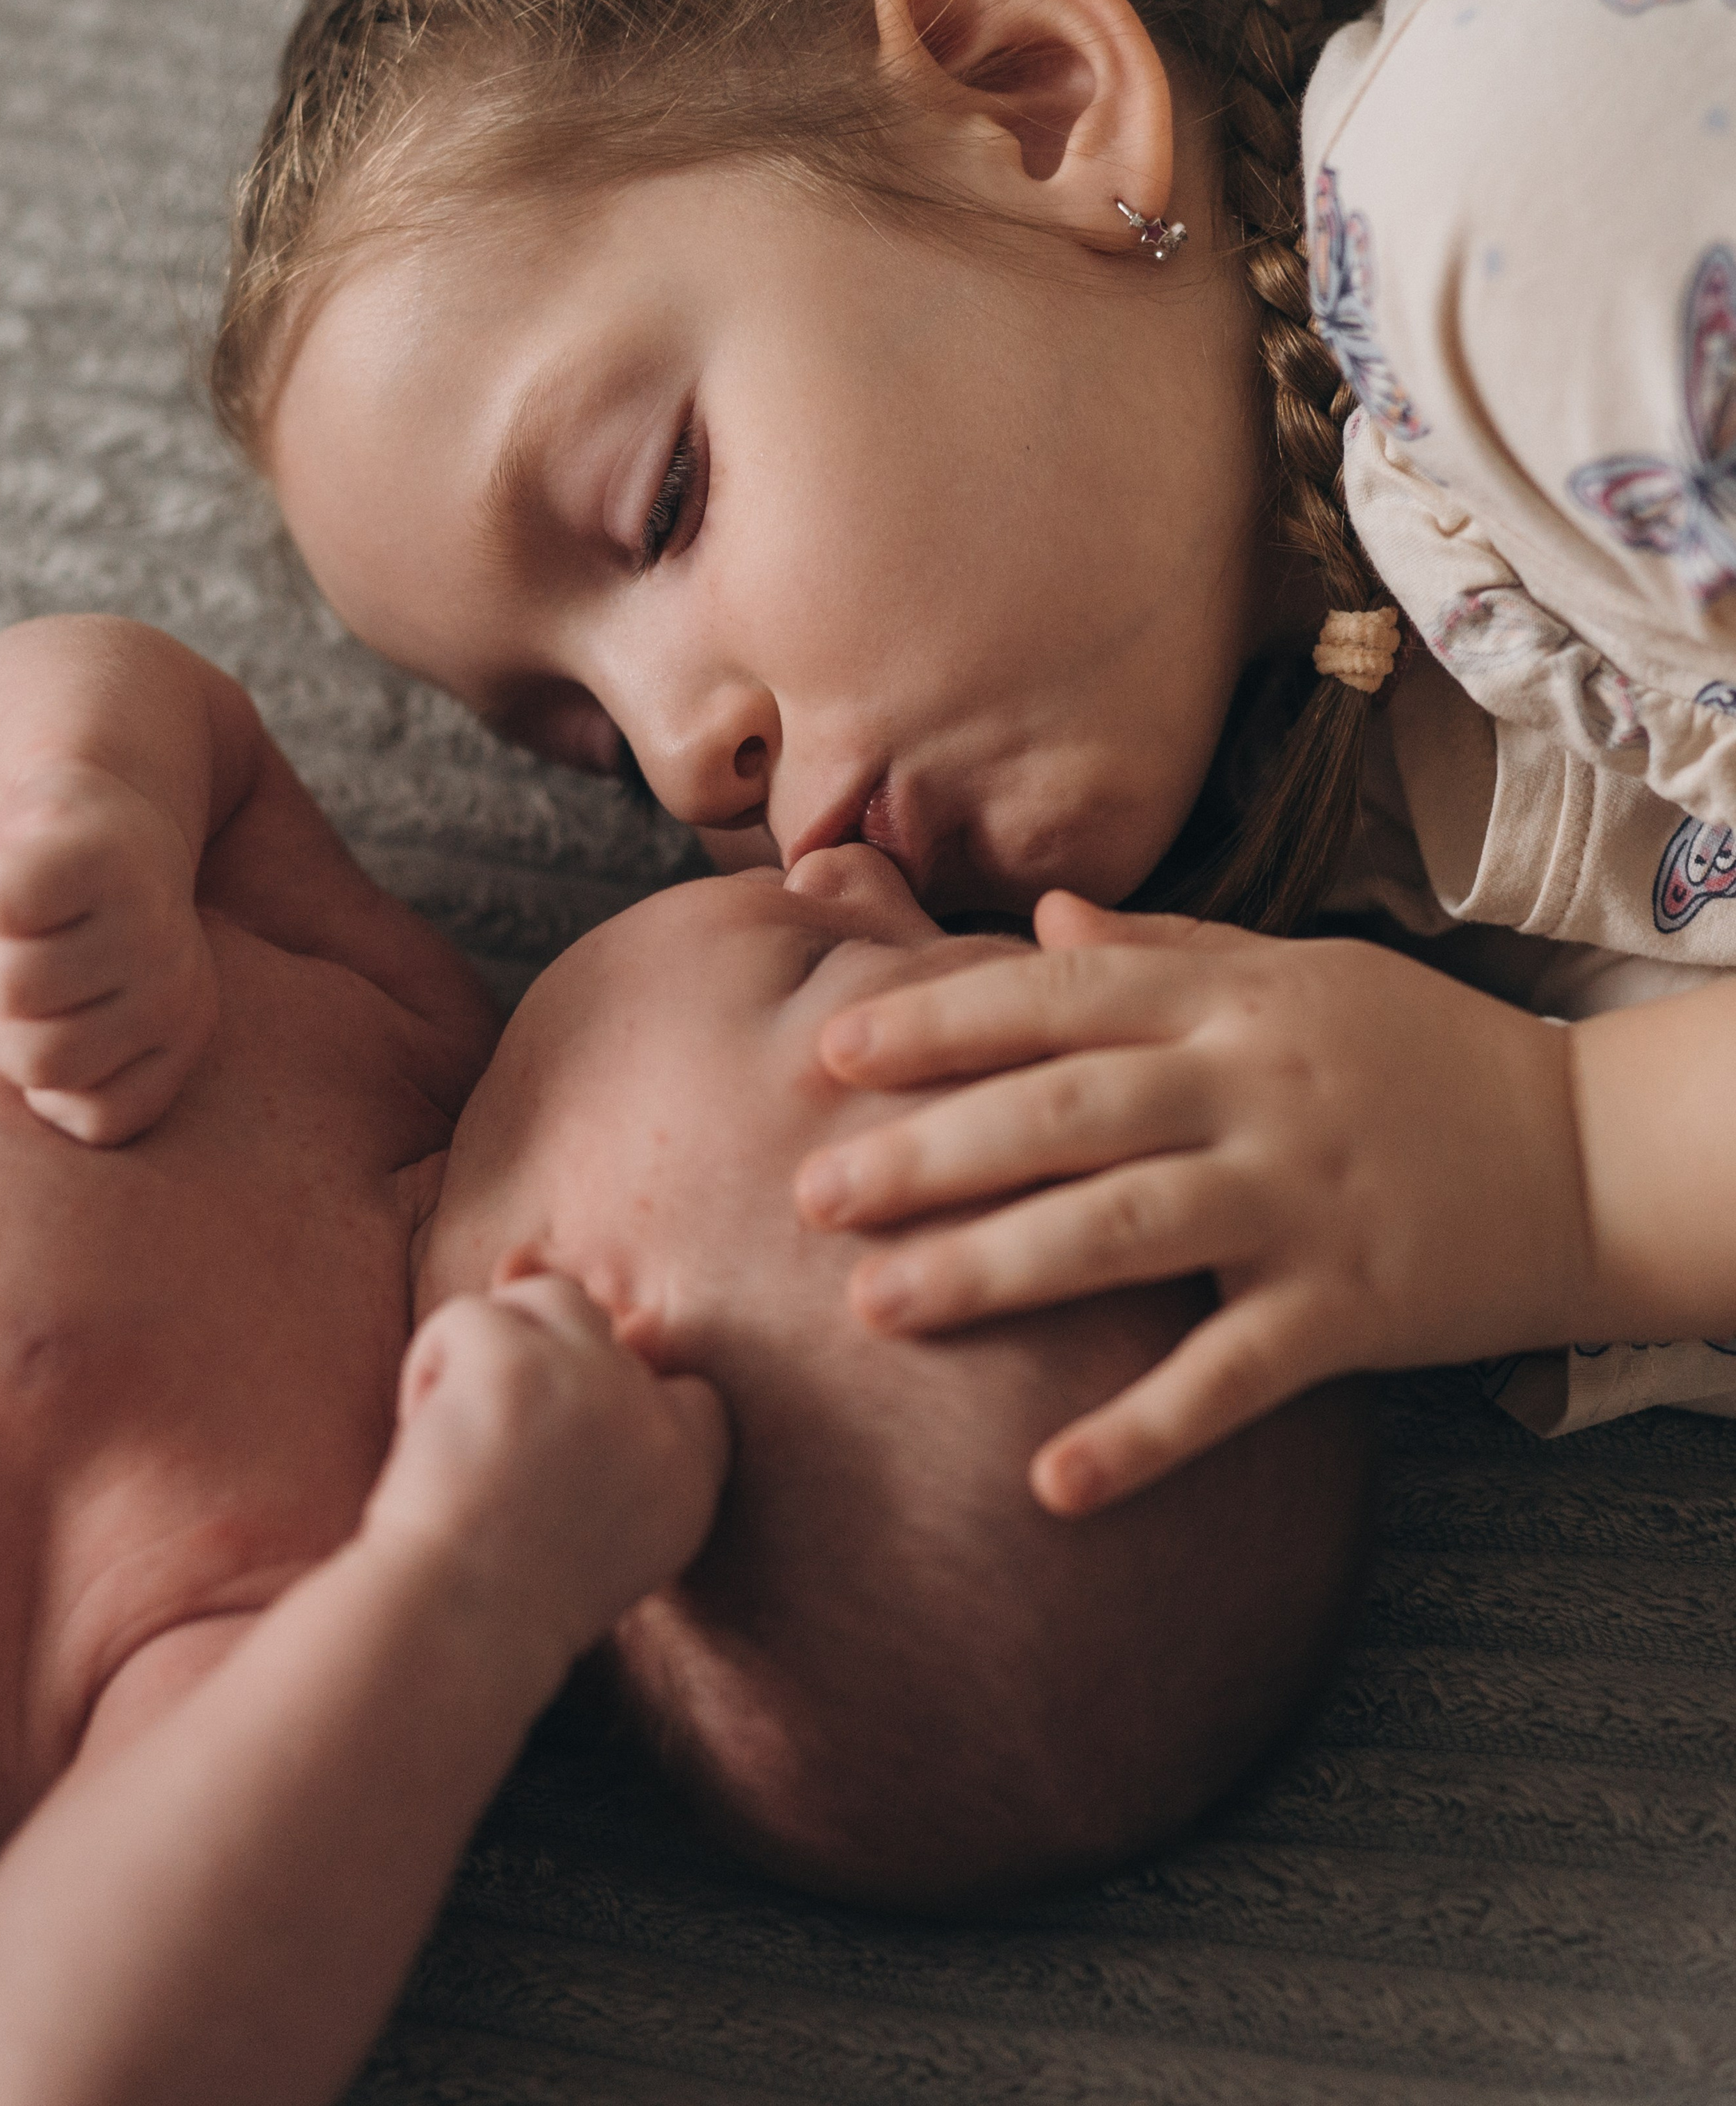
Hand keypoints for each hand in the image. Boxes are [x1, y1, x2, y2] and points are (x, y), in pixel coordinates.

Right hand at [0, 762, 217, 1143]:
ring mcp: (140, 911)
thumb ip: (97, 1083)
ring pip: (14, 991)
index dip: (48, 1082)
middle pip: (39, 1058)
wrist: (119, 787)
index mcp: (185, 1028)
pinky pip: (5, 905)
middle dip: (2, 1018)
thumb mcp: (121, 1016)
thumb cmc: (105, 921)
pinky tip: (19, 879)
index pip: (94, 1119)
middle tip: (31, 964)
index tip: (64, 1018)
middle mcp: (176, 976)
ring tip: (30, 924)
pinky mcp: (92, 844)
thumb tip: (80, 1171)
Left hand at [368, 1273, 728, 1682]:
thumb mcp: (607, 1538)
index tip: (560, 1439)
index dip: (622, 1397)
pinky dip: (431, 1362)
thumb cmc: (504, 1598)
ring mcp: (592, 1383)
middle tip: (491, 1442)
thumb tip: (623, 1340)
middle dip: (541, 1369)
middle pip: (604, 1334)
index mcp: (687, 1481)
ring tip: (455, 1420)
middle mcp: (656, 1425)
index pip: (690, 1395)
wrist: (449, 1628)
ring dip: (495, 1342)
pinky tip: (418, 1430)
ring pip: (547, 1298)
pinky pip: (468, 1315)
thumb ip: (627, 1456)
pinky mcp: (517, 1360)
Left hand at [797, 895, 1589, 1512]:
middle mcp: (1252, 1088)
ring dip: (992, 1268)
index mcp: (1232, 1001)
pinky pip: (1230, 1376)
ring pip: (1123, 1229)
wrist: (1590, 1150)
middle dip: (929, 1150)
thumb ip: (1166, 955)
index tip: (829, 1051)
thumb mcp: (1300, 972)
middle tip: (811, 1193)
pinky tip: (1051, 1483)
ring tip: (875, 1307)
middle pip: (1066, 1109)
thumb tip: (1046, 918)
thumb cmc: (1423, 1053)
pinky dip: (1143, 1431)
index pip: (1058, 996)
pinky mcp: (1348, 1308)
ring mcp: (1300, 1199)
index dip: (939, 1021)